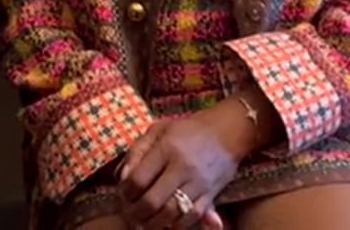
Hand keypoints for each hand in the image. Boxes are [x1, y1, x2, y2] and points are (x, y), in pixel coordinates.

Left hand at [117, 113, 242, 228]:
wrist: (227, 131)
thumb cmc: (188, 130)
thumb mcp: (158, 130)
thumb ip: (137, 151)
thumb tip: (123, 177)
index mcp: (167, 148)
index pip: (138, 179)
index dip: (125, 193)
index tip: (122, 195)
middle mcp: (183, 167)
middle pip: (153, 201)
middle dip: (135, 213)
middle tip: (129, 215)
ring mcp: (199, 183)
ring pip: (171, 214)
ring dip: (153, 224)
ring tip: (143, 223)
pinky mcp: (211, 195)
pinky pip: (192, 218)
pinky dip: (176, 225)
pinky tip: (166, 223)